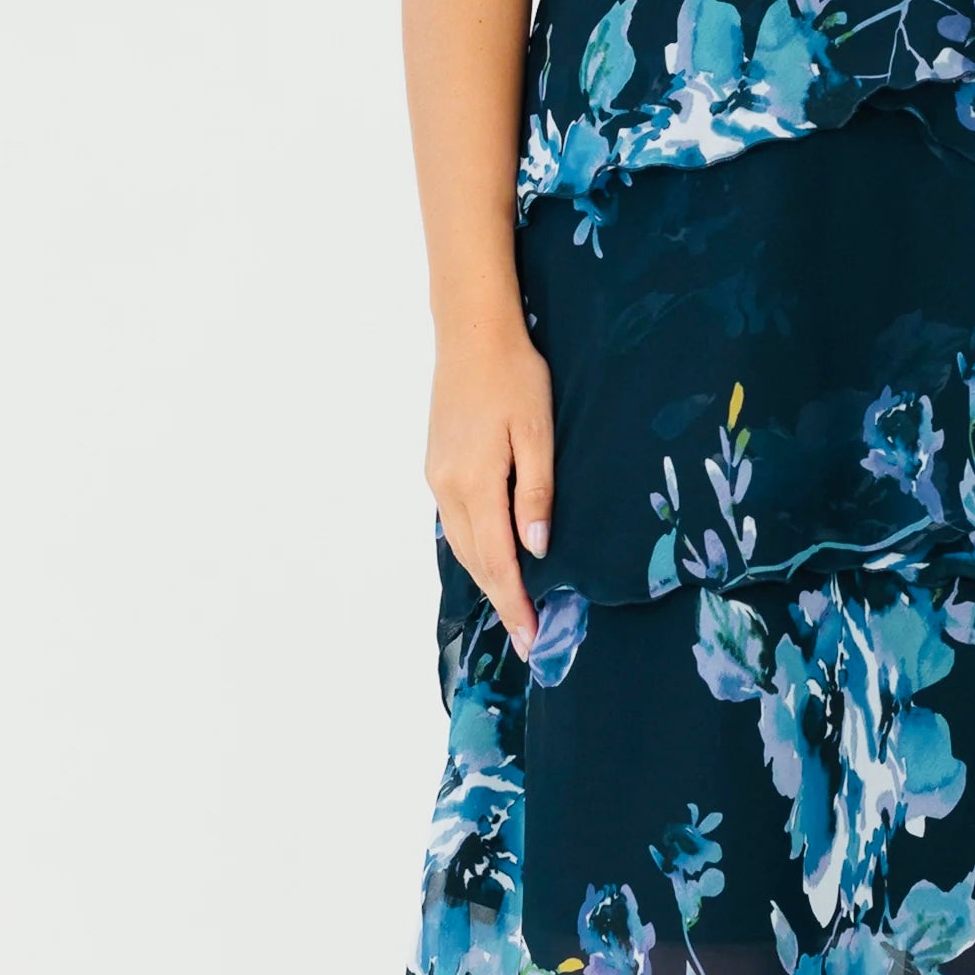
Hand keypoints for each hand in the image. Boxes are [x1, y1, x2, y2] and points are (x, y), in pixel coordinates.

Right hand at [424, 324, 555, 660]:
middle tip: (530, 639)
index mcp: (475, 483)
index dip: (515, 604)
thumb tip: (536, 549)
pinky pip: (456, 521)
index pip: (498, 561)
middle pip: (475, 560)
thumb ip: (535, 493)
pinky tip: (491, 558)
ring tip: (514, 607)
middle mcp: (447, 487)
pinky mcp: (436, 464)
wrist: (471, 333)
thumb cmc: (515, 375)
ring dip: (487, 578)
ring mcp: (437, 476)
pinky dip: (475, 549)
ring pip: (462, 544)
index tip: (534, 641)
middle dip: (502, 601)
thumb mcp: (538, 432)